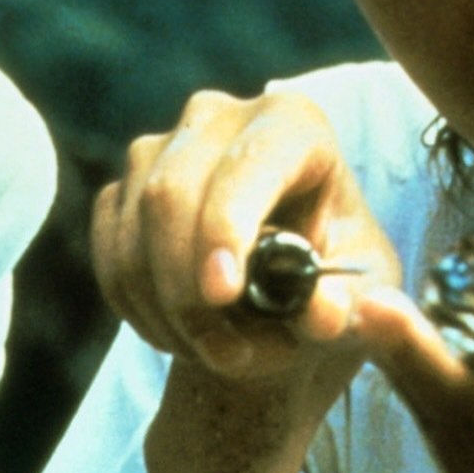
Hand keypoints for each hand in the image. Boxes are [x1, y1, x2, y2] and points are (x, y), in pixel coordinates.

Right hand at [92, 88, 403, 380]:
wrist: (286, 293)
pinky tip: (182, 334)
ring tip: (220, 351)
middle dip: (188, 288)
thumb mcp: (364, 301)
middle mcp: (216, 117)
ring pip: (132, 231)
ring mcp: (158, 148)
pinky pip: (109, 253)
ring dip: (167, 310)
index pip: (249, 161)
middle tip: (228, 355)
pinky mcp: (122, 189)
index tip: (221, 293)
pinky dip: (139, 309)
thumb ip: (359, 311)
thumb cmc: (337, 282)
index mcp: (292, 123)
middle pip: (171, 193)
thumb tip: (324, 312)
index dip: (226, 223)